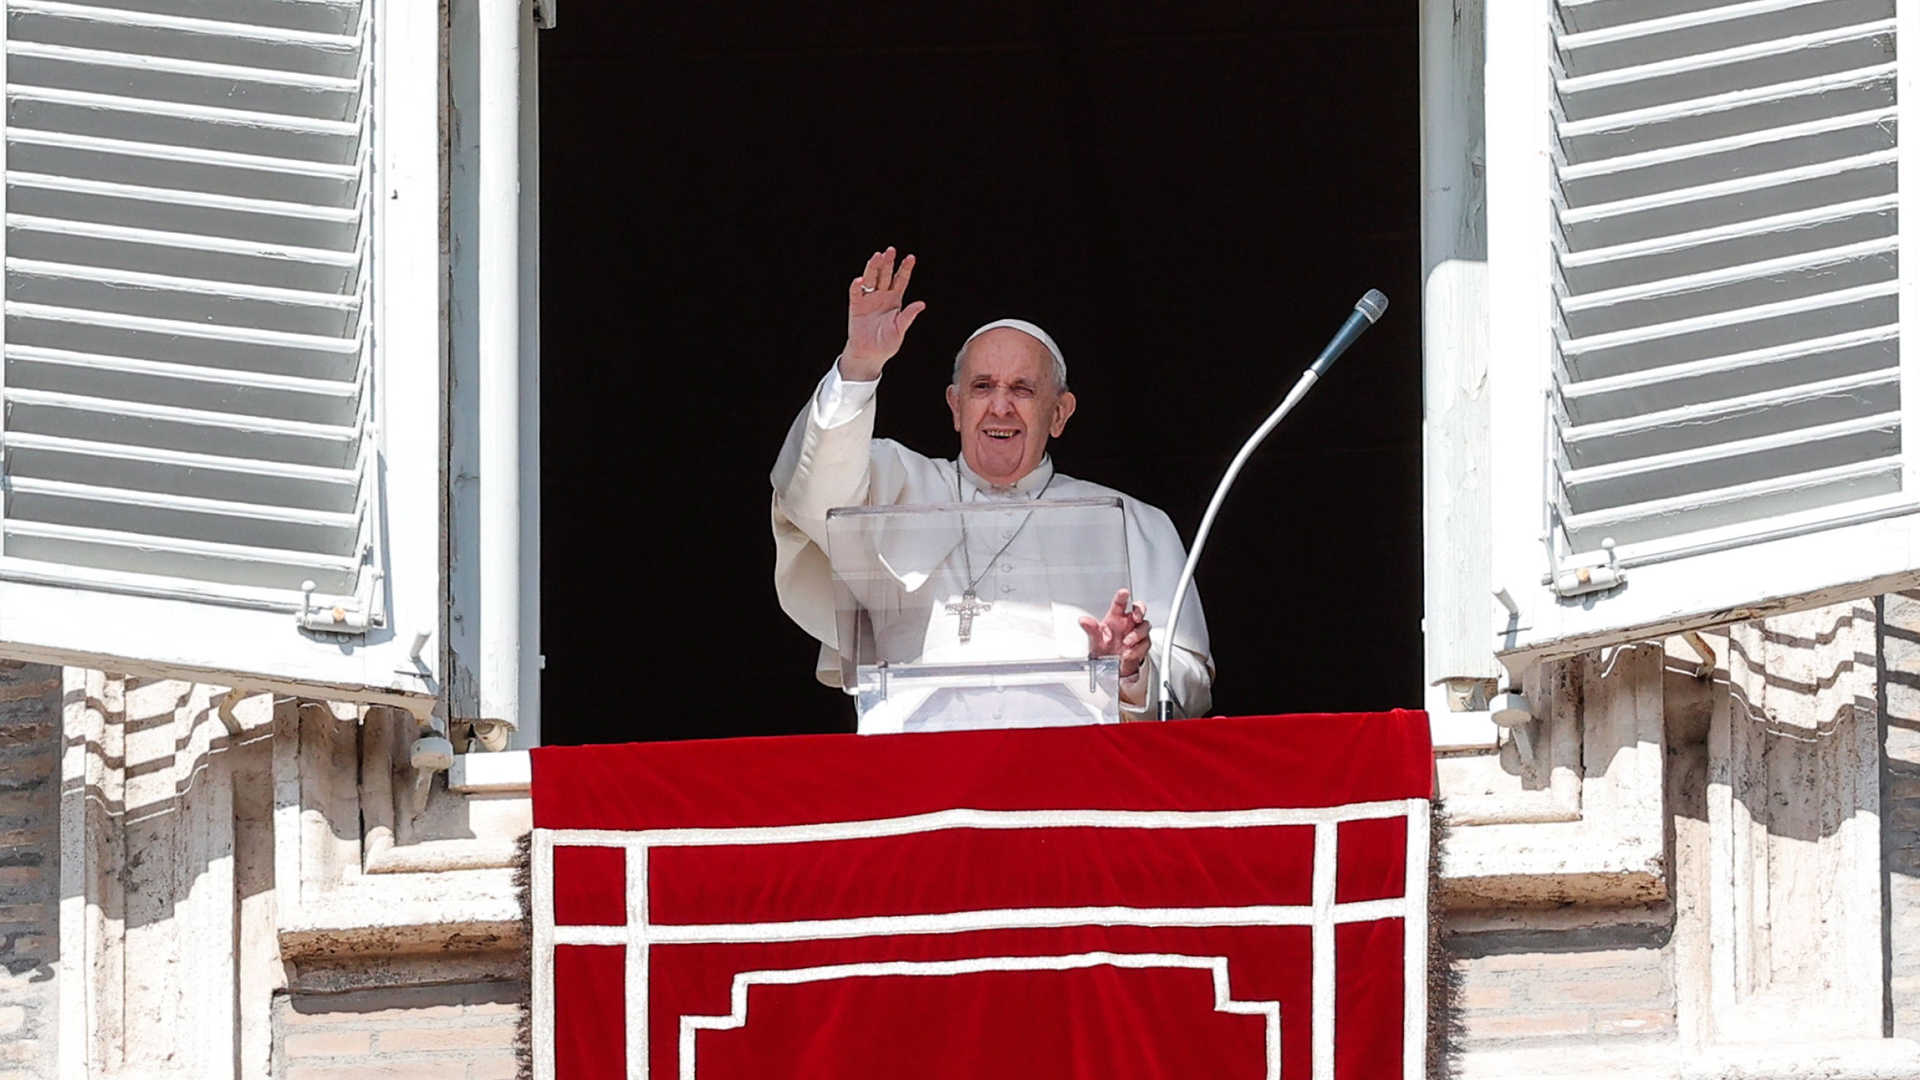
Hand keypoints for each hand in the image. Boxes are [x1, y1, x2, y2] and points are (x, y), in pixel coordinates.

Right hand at [840, 246, 925, 381]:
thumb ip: (908, 316)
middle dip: (888, 262)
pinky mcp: (856, 306)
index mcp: (895, 299)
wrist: (870, 354)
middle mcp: (882, 295)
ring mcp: (868, 299)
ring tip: (877, 256)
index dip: (905, 268)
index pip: (901, 279)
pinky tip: (860, 280)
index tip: (911, 257)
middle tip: (891, 251)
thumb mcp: (900, 329)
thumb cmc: (887, 342)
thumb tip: (922, 304)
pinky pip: (856, 294)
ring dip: (873, 268)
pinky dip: (857, 287)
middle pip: (885, 275)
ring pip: (871, 279)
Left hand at [1080, 588, 1150, 681]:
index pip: (1120, 603)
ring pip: (1144, 626)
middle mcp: (1128, 622)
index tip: (1124, 592)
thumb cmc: (1104, 649)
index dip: (1122, 596)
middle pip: (1139, 609)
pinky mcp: (1143, 644)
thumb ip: (1091, 629)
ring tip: (1126, 644)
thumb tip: (1083, 620)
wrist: (1112, 667)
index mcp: (1116, 617)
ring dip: (1136, 635)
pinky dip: (1137, 649)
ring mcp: (1137, 632)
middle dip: (1140, 610)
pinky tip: (1128, 654)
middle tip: (1136, 617)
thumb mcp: (1095, 640)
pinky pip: (1145, 643)